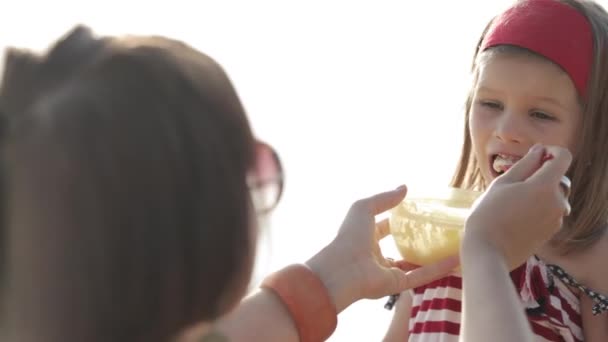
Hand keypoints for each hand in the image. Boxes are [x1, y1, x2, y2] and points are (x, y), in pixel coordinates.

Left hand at [306, 186, 458, 311]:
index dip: (400, 221)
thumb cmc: (349, 236)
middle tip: (439, 231)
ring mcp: (387, 272)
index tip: (419, 214)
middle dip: (417, 242)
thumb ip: (384, 198)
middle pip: (401, 249)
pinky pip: (421, 276)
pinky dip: (438, 269)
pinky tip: (456, 259)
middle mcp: (376, 256)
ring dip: (433, 257)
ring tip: (453, 246)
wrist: (343, 271)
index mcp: (365, 238)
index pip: (385, 228)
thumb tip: (405, 188)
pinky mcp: (398, 285)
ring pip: (414, 264)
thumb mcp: (364, 208)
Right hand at [462, 144, 571, 269]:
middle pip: (557, 177)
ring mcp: (557, 218)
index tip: (534, 157)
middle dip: (540, 175)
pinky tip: (517, 217)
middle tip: (513, 184)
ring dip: (539, 193)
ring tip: (513, 203)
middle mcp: (558, 201)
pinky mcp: (552, 231)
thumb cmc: (488, 214)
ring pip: (553, 195)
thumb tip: (540, 150)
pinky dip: (539, 208)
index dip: (550, 152)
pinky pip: (550, 211)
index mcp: (545, 185)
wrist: (488, 252)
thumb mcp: (502, 183)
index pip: (563, 157)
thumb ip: (525, 164)